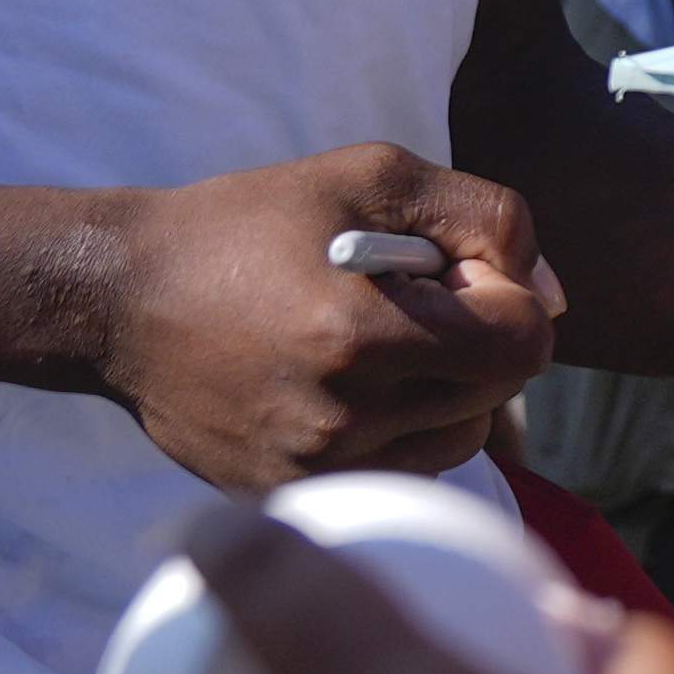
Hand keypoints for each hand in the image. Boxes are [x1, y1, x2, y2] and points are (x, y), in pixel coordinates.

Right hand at [94, 145, 557, 489]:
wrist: (119, 300)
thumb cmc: (249, 223)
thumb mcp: (372, 176)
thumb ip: (486, 217)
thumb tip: (554, 298)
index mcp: (361, 335)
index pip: (521, 342)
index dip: (507, 294)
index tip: (451, 271)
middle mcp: (341, 418)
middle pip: (499, 393)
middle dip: (481, 338)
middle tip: (414, 300)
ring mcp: (314, 470)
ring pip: (461, 440)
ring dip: (450, 389)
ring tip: (380, 341)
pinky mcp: (290, 498)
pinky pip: (405, 472)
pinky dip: (406, 428)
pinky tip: (352, 383)